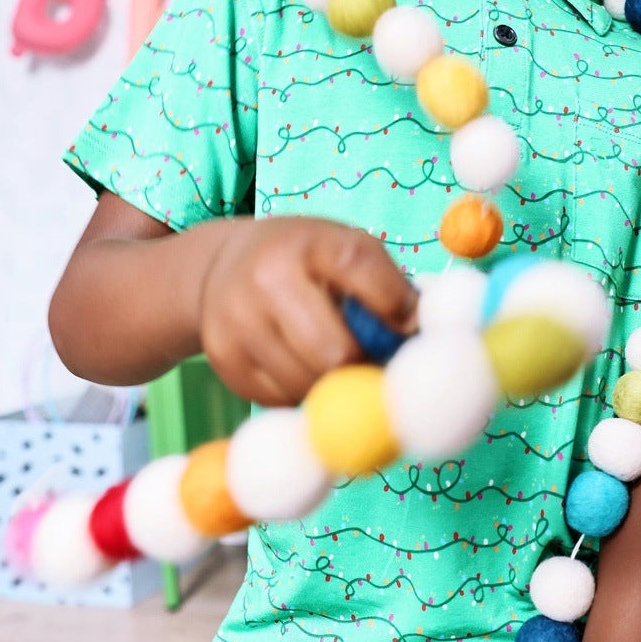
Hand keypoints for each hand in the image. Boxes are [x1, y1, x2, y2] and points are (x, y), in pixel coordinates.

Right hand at [197, 217, 417, 405]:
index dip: (397, 309)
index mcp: (310, 242)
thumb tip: (420, 339)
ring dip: (334, 387)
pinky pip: (280, 399)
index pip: (364, 273)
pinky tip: (302, 368)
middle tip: (374, 363)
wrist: (220, 266)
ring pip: (308, 386)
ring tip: (337, 364)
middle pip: (336, 353)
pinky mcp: (223, 358)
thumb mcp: (343, 248)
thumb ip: (386, 287)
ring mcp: (238, 321)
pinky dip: (301, 393)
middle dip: (364, 366)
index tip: (407, 326)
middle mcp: (267, 278)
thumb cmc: (304, 260)